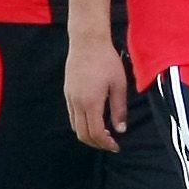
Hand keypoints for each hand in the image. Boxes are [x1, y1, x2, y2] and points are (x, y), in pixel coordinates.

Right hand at [66, 32, 129, 151]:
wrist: (87, 42)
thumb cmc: (107, 61)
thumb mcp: (119, 85)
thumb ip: (119, 109)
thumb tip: (120, 129)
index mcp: (91, 103)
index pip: (96, 133)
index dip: (106, 144)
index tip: (116, 146)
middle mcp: (77, 103)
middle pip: (83, 134)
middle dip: (97, 143)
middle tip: (110, 144)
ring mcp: (70, 98)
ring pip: (75, 126)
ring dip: (88, 134)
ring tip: (103, 133)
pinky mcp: (68, 92)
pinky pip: (72, 115)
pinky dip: (81, 124)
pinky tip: (94, 119)